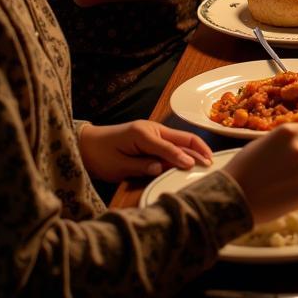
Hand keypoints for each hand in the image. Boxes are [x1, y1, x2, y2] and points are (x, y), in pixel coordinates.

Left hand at [78, 120, 212, 181]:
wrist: (86, 145)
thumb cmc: (99, 156)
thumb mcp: (117, 166)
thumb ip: (141, 166)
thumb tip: (161, 168)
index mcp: (142, 134)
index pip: (168, 147)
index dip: (182, 158)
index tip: (195, 167)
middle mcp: (152, 129)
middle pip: (182, 137)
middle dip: (198, 148)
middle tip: (211, 162)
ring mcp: (153, 131)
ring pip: (181, 139)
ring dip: (195, 148)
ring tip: (207, 161)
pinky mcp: (152, 136)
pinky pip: (174, 142)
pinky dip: (185, 150)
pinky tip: (192, 159)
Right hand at [224, 124, 297, 226]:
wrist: (232, 199)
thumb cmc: (241, 169)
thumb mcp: (261, 144)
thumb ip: (281, 143)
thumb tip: (296, 144)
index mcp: (288, 133)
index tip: (293, 149)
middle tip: (281, 171)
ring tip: (276, 184)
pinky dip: (294, 193)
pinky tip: (277, 196)